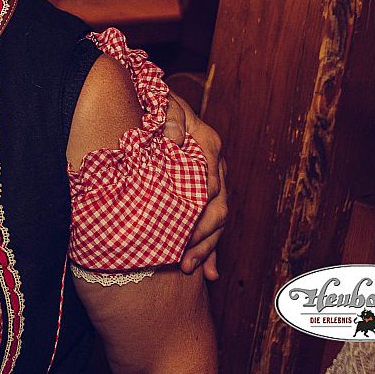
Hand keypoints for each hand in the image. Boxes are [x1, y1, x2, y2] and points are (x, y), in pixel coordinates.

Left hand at [165, 91, 226, 279]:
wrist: (156, 100)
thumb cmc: (156, 103)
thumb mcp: (162, 103)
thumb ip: (170, 117)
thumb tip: (176, 138)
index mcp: (207, 144)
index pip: (210, 182)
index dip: (198, 209)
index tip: (181, 228)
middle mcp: (216, 164)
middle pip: (218, 207)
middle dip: (203, 237)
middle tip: (182, 259)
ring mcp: (214, 179)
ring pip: (218, 219)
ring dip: (206, 247)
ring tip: (190, 269)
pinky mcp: (207, 191)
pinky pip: (213, 223)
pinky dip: (210, 249)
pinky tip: (207, 273)